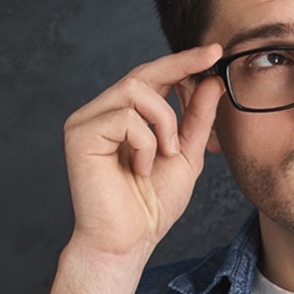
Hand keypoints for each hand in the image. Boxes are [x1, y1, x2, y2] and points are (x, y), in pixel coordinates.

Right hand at [60, 43, 223, 268]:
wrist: (127, 243)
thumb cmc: (150, 207)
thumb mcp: (185, 156)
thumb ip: (196, 119)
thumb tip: (210, 80)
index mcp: (122, 116)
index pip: (152, 77)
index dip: (182, 61)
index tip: (214, 50)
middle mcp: (100, 113)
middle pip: (142, 73)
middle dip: (181, 68)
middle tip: (212, 64)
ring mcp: (86, 122)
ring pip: (135, 90)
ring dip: (164, 121)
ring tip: (166, 154)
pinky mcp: (78, 135)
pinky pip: (124, 118)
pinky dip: (145, 143)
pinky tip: (140, 168)